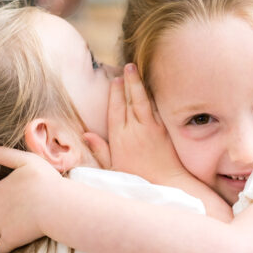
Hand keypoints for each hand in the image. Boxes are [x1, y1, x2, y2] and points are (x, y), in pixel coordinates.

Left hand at [0, 145, 60, 252]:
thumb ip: (4, 155)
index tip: (8, 204)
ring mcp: (1, 226)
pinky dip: (5, 248)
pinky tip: (17, 243)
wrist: (60, 205)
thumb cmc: (47, 181)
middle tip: (17, 217)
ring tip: (19, 230)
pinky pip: (0, 248)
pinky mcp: (10, 240)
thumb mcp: (27, 160)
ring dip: (2, 234)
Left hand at [37, 0, 86, 16]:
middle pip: (68, 9)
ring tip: (53, 13)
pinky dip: (70, 7)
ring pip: (74, 8)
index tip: (44, 15)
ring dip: (64, 12)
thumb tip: (40, 4)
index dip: (52, 12)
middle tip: (47, 17)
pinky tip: (62, 8)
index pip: (60, 5)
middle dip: (58, 14)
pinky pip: (77, 3)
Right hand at [107, 64, 188, 185]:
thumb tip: (86, 134)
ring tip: (137, 71)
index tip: (115, 81)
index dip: (115, 94)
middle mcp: (134, 130)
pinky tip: (154, 88)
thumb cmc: (138, 180)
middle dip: (128, 83)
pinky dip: (155, 97)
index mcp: (119, 138)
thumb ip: (100, 150)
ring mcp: (151, 128)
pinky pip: (158, 109)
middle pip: (130, 101)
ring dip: (140, 84)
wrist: (165, 184)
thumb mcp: (112, 168)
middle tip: (127, 67)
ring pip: (143, 101)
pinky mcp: (165, 130)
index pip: (116, 110)